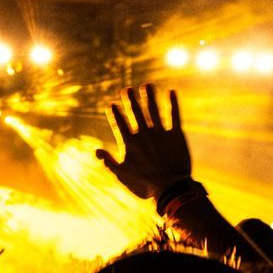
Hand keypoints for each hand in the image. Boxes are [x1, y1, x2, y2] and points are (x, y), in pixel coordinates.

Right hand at [97, 86, 190, 200]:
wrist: (170, 187)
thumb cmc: (144, 183)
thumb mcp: (122, 175)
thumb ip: (109, 162)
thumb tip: (96, 151)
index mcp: (130, 142)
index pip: (120, 123)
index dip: (115, 113)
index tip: (112, 104)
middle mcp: (144, 133)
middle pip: (136, 111)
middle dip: (130, 99)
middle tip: (127, 89)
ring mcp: (160, 132)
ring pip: (153, 109)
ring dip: (149, 96)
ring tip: (147, 85)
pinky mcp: (176, 134)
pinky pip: (174, 115)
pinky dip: (173, 103)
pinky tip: (171, 92)